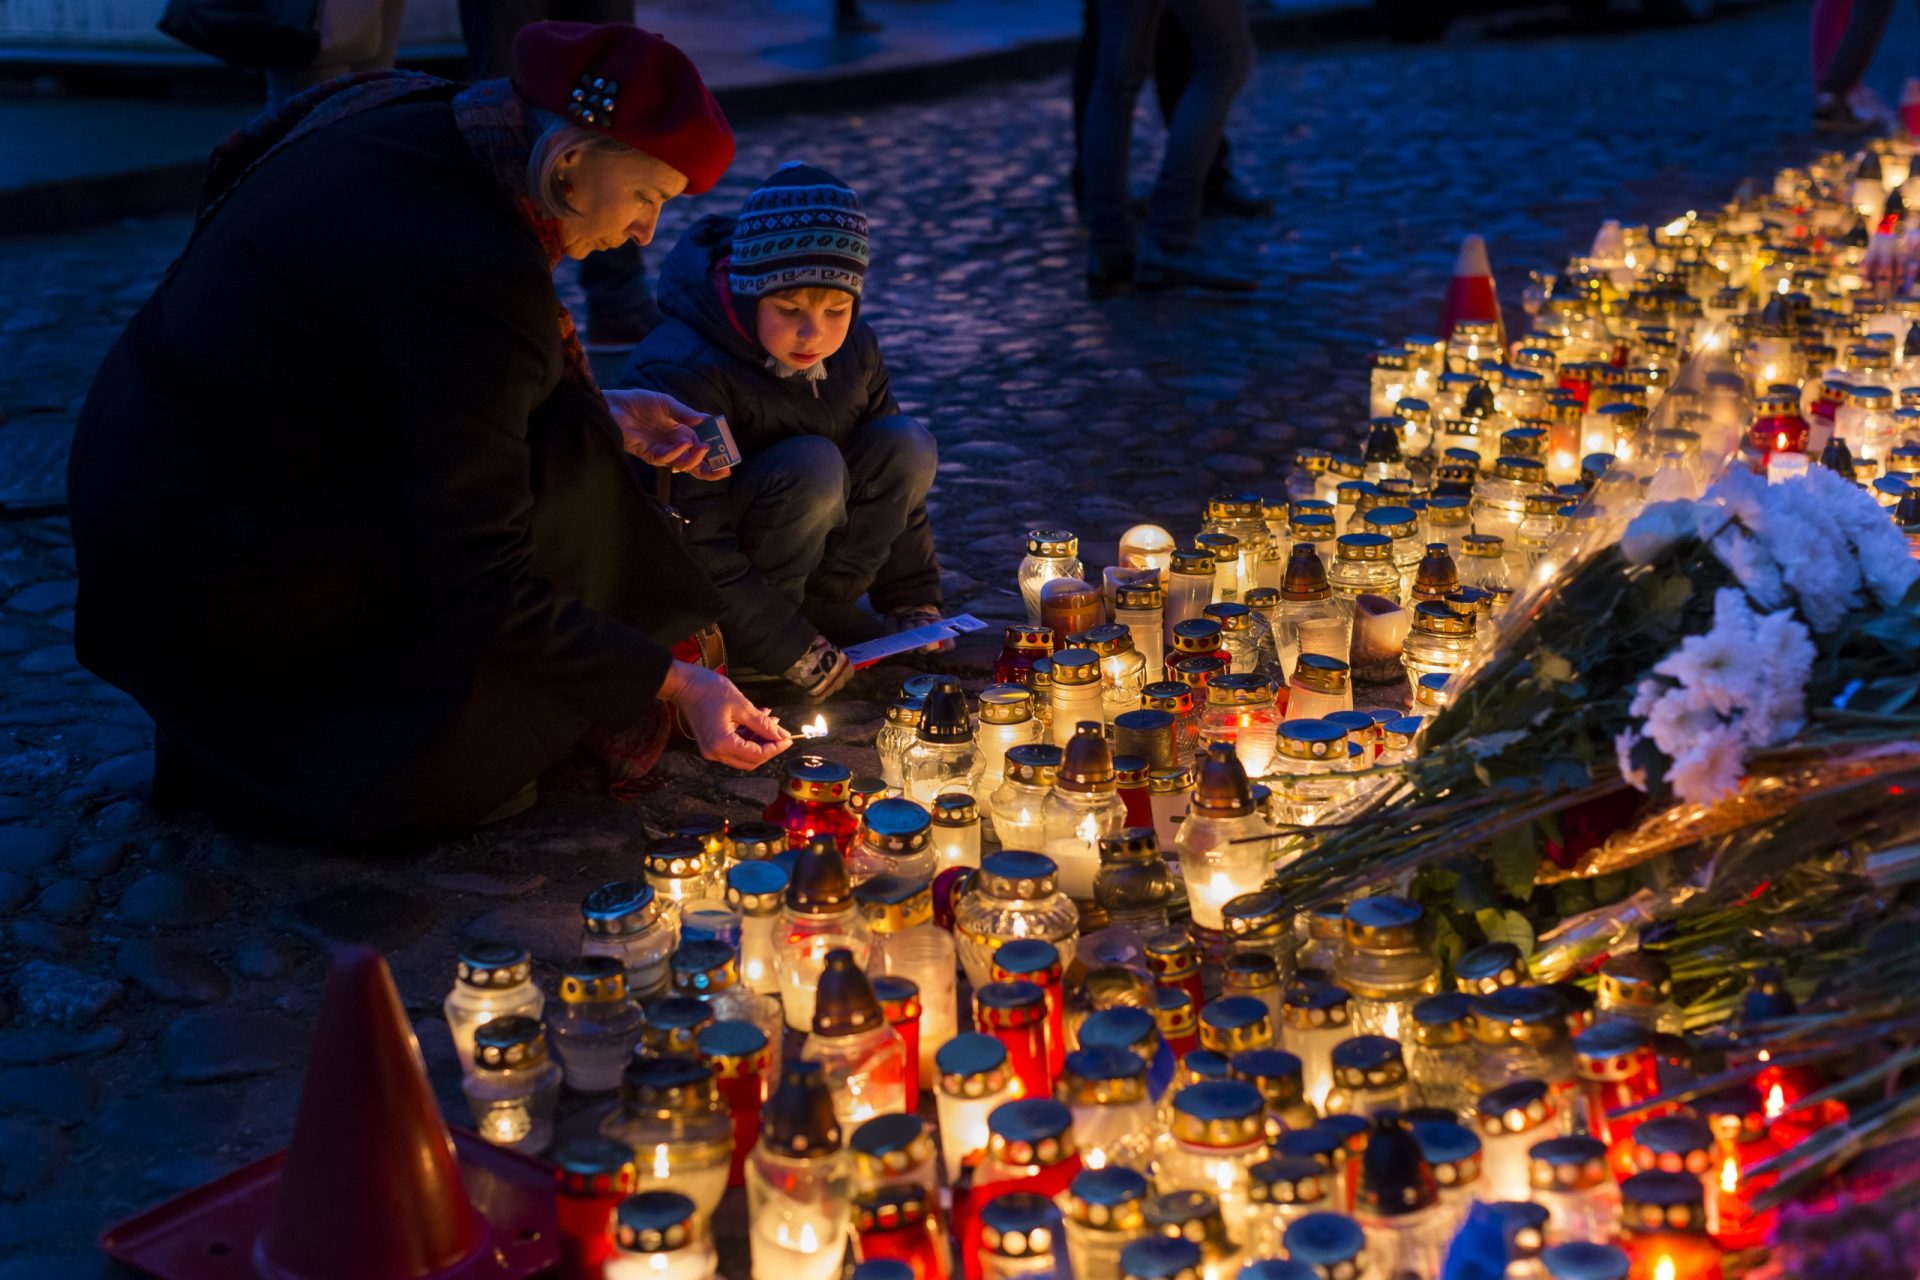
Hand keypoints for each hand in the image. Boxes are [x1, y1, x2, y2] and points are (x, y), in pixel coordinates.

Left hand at [604, 389, 729, 477]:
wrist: (613, 404)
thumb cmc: (638, 402)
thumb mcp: (666, 403)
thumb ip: (685, 413)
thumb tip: (706, 420)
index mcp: (680, 434)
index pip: (701, 449)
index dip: (715, 455)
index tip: (729, 457)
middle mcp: (673, 446)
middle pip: (694, 465)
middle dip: (710, 469)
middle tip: (724, 469)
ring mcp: (660, 451)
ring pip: (682, 465)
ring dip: (695, 459)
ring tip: (704, 448)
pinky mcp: (647, 453)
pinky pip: (664, 459)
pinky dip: (676, 453)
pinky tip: (683, 444)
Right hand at [659, 660, 790, 769]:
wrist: (684, 684)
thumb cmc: (709, 690)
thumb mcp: (741, 705)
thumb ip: (763, 724)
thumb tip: (781, 735)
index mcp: (722, 744)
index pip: (756, 755)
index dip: (775, 748)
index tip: (788, 738)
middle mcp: (715, 752)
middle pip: (750, 761)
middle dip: (768, 748)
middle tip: (781, 733)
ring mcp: (711, 750)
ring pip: (743, 755)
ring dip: (759, 742)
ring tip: (771, 722)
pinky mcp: (711, 744)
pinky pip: (734, 747)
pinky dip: (748, 738)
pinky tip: (758, 721)